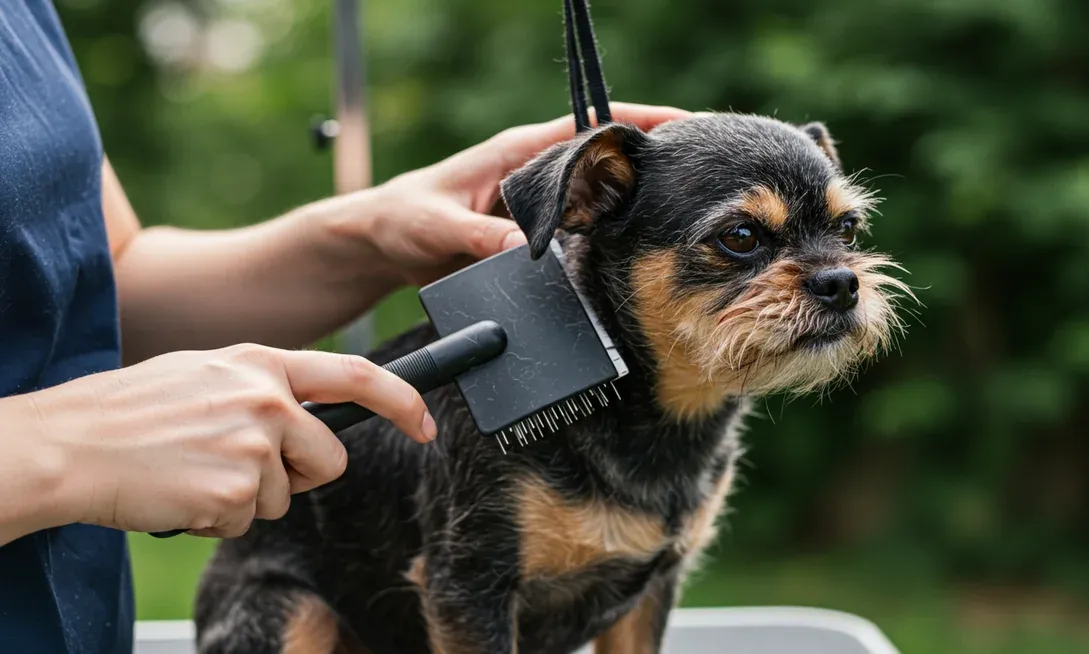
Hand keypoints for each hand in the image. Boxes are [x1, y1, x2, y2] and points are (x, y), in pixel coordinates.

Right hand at [28, 344, 433, 537]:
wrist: (69, 443)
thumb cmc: (132, 411)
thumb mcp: (206, 373)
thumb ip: (264, 388)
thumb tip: (307, 420)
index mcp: (262, 363)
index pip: (356, 374)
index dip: (401, 400)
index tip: (426, 423)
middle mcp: (267, 398)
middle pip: (330, 458)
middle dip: (299, 476)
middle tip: (241, 468)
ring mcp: (254, 444)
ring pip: (286, 496)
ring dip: (247, 498)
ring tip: (195, 471)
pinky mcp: (236, 489)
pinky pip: (247, 520)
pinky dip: (217, 518)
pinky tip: (182, 491)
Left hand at [366, 102, 691, 285]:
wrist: (382, 244)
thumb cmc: (404, 219)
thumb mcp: (438, 227)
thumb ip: (479, 236)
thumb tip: (522, 251)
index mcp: (520, 152)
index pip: (592, 127)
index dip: (641, 122)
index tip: (688, 125)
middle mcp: (538, 173)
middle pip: (610, 159)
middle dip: (656, 162)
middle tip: (706, 175)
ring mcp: (541, 206)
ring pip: (601, 198)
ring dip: (637, 204)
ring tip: (685, 215)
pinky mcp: (535, 236)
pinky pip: (582, 233)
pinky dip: (610, 238)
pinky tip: (636, 255)